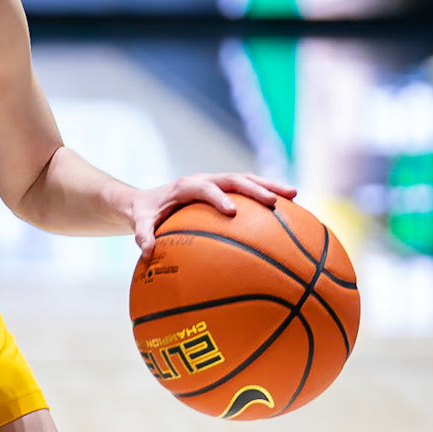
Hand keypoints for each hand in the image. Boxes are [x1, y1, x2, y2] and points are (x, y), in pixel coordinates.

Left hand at [130, 172, 295, 254]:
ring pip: (247, 179)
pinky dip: (266, 194)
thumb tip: (148, 253)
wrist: (146, 200)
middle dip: (255, 188)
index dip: (218, 197)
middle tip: (275, 200)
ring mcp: (216, 182)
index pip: (204, 188)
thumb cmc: (144, 214)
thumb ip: (142, 235)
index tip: (232, 212)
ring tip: (294, 195)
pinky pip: (248, 189)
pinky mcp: (224, 189)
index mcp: (185, 186)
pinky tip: (288, 209)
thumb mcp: (138, 223)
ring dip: (269, 185)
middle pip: (234, 179)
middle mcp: (204, 179)